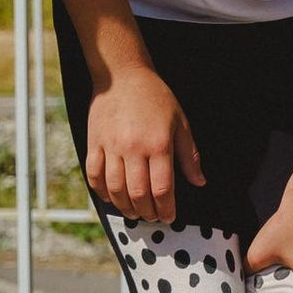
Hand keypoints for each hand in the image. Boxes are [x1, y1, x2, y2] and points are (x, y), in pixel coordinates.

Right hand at [83, 65, 203, 225]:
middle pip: (138, 194)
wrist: (122, 75)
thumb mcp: (180, 122)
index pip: (162, 188)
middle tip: (153, 217)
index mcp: (158, 144)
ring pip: (115, 189)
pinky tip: (111, 197)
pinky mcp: (94, 143)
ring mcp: (111, 146)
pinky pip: (94, 175)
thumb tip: (199, 181)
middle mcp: (133, 148)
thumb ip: (189, 155)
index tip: (169, 216)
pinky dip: (101, 192)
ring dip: (125, 207)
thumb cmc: (155, 97)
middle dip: (147, 212)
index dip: (166, 208)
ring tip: (134, 212)